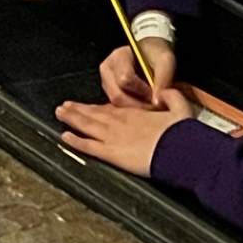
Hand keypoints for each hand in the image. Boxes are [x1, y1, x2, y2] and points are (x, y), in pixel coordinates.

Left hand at [56, 89, 195, 176]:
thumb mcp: (182, 109)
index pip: (112, 108)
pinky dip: (76, 141)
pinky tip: (65, 137)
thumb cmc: (182, 133)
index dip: (98, 107)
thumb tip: (164, 89)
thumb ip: (172, 96)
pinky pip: (89, 146)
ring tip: (59, 113)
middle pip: (95, 115)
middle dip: (79, 110)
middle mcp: (121, 122)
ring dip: (72, 119)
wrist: (180, 150)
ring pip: (88, 126)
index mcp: (136, 113)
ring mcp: (114, 137)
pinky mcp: (112, 153)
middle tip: (64, 106)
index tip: (87, 106)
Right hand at [99, 40, 175, 108]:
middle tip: (157, 106)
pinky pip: (119, 107)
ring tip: (152, 105)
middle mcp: (107, 70)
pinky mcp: (110, 93)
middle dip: (139, 105)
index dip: (143, 91)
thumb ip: (163, 78)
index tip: (158, 94)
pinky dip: (134, 110)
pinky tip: (146, 105)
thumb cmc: (157, 54)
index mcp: (118, 57)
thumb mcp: (165, 59)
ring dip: (137, 109)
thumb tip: (156, 102)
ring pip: (117, 104)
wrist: (152, 53)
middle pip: (118, 96)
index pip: (125, 79)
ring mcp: (107, 83)